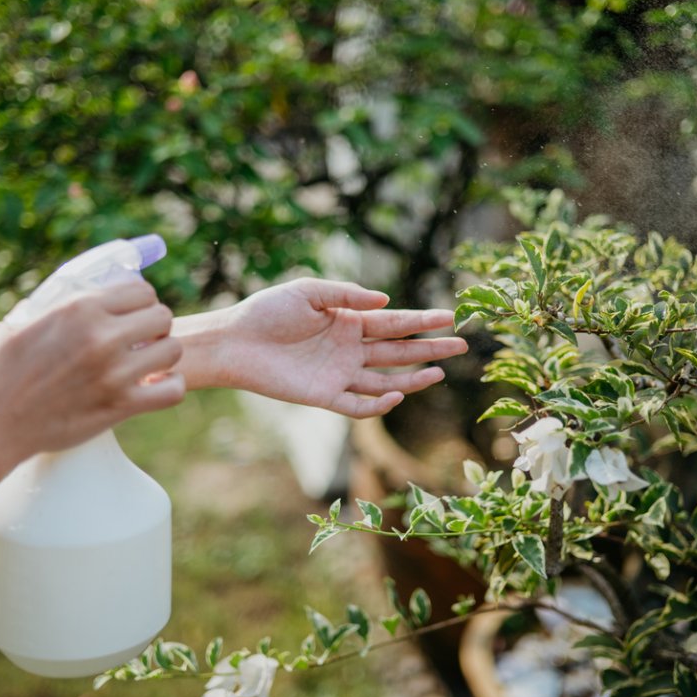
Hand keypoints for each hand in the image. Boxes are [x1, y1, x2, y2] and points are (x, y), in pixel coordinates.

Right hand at [0, 280, 184, 463]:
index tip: (132, 315)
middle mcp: (100, 337)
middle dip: (154, 326)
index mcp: (80, 308)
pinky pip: (172, 390)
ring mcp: (113, 373)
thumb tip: (106, 282)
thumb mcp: (29, 316)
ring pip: (172, 350)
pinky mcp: (119, 407)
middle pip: (162, 317)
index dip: (141, 302)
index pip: (142, 290)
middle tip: (140, 340)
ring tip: (147, 362)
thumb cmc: (3, 366)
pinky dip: (170, 386)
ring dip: (163, 354)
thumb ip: (69, 298)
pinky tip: (155, 385)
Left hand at [214, 278, 467, 417]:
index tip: (450, 316)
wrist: (235, 341)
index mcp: (348, 321)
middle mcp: (349, 349)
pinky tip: (397, 394)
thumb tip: (385, 300)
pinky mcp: (324, 395)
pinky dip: (378, 404)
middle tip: (461, 345)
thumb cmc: (267, 311)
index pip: (394, 323)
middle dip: (430, 348)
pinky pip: (358, 405)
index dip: (422, 321)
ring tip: (440, 373)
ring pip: (386, 380)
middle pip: (398, 351)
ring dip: (413, 378)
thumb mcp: (308, 291)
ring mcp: (339, 374)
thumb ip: (346, 295)